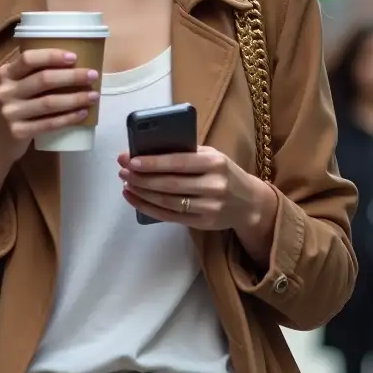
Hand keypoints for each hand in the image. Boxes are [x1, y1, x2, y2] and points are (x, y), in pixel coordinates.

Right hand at [0, 48, 99, 166]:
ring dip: (75, 98)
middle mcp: (5, 91)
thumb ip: (31, 75)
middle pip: (44, 80)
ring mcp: (10, 113)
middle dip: (72, 76)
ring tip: (94, 96)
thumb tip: (72, 63)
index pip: (29, 59)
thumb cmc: (12, 108)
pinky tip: (83, 114)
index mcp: (5, 74)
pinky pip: (49, 124)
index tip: (74, 57)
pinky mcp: (18, 132)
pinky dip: (69, 118)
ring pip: (49, 103)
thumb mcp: (13, 87)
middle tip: (93, 75)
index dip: (52, 56)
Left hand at [117, 145, 276, 238]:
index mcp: (215, 163)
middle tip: (123, 171)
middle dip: (141, 178)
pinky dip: (148, 208)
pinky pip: (170, 216)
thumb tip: (149, 149)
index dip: (153, 162)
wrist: (249, 203)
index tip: (131, 159)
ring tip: (126, 184)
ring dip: (142, 193)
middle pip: (169, 184)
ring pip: (167, 201)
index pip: (178, 162)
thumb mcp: (214, 156)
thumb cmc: (224, 173)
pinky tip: (134, 198)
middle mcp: (213, 185)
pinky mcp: (203, 223)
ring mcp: (209, 206)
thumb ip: (188, 152)